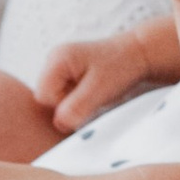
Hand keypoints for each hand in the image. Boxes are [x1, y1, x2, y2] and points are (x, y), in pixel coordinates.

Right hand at [33, 28, 168, 130]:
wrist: (137, 55)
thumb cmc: (121, 66)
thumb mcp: (99, 89)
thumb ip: (77, 107)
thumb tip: (58, 124)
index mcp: (57, 59)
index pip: (42, 97)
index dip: (62, 106)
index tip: (85, 101)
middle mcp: (53, 61)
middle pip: (45, 99)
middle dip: (67, 106)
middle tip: (91, 98)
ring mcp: (58, 68)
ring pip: (54, 101)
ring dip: (73, 105)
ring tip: (94, 94)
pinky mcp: (66, 77)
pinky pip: (63, 98)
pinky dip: (77, 102)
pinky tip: (92, 94)